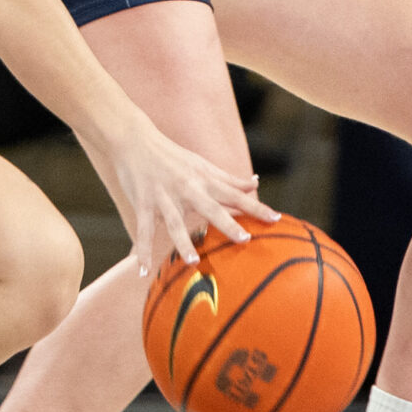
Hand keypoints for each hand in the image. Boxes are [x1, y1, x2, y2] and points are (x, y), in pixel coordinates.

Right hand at [105, 116, 279, 274]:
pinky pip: (143, 230)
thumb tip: (256, 182)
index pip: (235, 195)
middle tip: (245, 239)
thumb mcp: (203, 165)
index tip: (276, 219)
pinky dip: (142, 250)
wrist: (135, 140)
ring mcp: (164, 197)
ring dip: (183, 242)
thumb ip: (229, 178)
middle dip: (228, 223)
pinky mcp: (143, 203)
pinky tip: (143, 271)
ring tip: (193, 262)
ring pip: (175, 222)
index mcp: (204, 180)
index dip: (256, 206)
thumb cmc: (172, 155)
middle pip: (211, 208)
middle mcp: (187, 188)